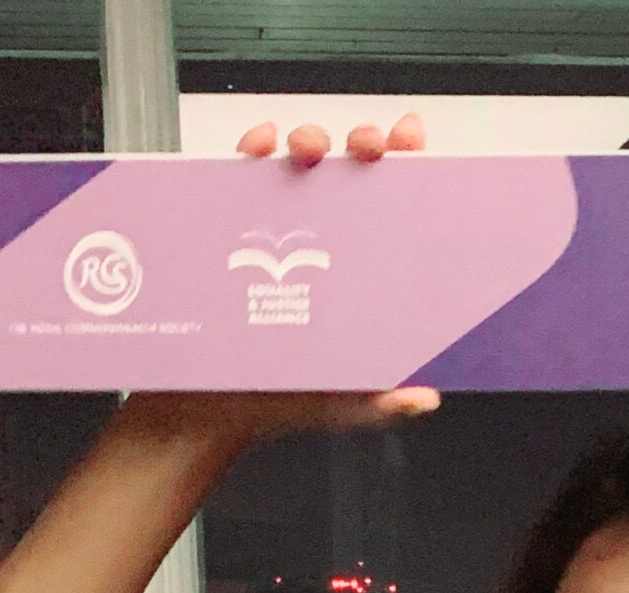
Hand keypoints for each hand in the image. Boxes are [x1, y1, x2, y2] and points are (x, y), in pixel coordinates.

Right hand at [111, 111, 438, 459]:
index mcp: (356, 276)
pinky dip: (249, 153)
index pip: (391, 212)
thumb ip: (383, 403)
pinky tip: (259, 148)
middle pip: (351, 175)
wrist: (204, 414)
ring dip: (308, 141)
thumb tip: (424, 397)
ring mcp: (275, 235)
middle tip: (368, 146)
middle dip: (363, 145)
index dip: (405, 171)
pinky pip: (239, 179)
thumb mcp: (341, 407)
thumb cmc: (276, 404)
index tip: (413, 144)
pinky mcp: (227, 231)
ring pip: (298, 166)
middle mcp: (321, 246)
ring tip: (311, 148)